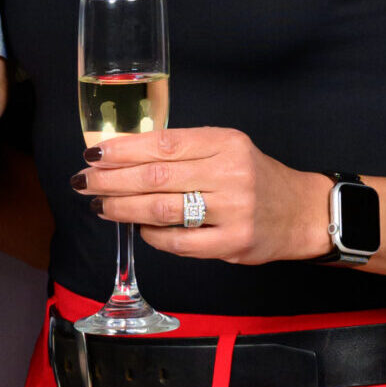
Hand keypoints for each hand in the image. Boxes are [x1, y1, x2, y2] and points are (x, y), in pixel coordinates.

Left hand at [73, 127, 332, 263]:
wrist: (301, 211)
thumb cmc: (252, 176)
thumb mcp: (225, 148)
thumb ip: (182, 149)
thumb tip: (121, 155)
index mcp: (224, 142)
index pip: (162, 143)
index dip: (122, 150)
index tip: (94, 155)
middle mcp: (230, 173)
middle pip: (156, 177)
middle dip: (112, 180)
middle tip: (84, 182)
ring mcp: (233, 210)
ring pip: (162, 209)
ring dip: (123, 208)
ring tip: (100, 206)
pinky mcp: (234, 243)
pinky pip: (180, 242)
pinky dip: (153, 235)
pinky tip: (139, 228)